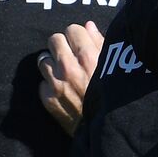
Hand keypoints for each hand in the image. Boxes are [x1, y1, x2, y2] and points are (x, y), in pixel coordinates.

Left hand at [38, 21, 103, 135]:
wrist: (105, 130)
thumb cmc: (114, 96)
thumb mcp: (114, 67)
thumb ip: (100, 43)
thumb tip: (88, 26)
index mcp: (88, 56)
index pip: (72, 29)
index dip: (77, 37)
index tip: (80, 44)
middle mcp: (69, 67)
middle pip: (54, 39)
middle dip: (62, 46)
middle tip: (70, 56)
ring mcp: (56, 84)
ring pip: (43, 59)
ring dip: (53, 64)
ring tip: (65, 73)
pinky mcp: (48, 99)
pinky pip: (42, 82)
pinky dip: (50, 84)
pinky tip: (62, 90)